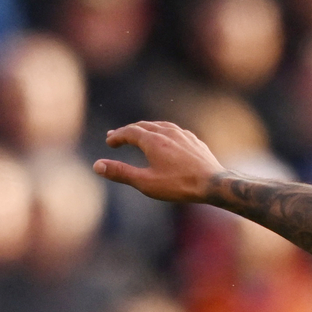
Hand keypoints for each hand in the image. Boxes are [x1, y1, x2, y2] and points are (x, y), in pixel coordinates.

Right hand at [95, 121, 228, 204]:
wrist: (214, 184)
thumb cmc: (179, 185)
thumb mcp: (146, 183)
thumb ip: (121, 173)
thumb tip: (97, 166)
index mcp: (152, 139)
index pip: (129, 132)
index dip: (117, 136)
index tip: (109, 142)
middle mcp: (166, 131)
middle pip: (142, 126)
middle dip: (128, 131)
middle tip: (117, 136)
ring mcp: (182, 134)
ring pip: (159, 126)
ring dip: (145, 129)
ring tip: (139, 134)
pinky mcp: (194, 140)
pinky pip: (174, 131)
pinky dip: (163, 133)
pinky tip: (166, 139)